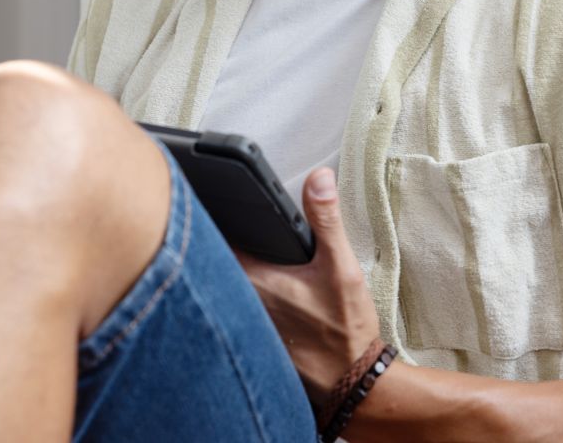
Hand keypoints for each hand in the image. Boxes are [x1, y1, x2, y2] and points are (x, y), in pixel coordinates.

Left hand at [234, 167, 381, 409]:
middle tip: (219, 219)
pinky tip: (251, 294)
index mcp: (256, 282)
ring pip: (220, 291)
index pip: (215, 244)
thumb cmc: (346, 331)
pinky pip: (230, 314)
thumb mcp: (341, 267)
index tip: (211, 201)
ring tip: (237, 253)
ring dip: (223, 273)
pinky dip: (233, 301)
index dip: (210, 220)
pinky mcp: (251, 343)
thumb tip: (318, 178)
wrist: (352, 385)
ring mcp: (242, 328)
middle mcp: (241, 306)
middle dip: (214, 243)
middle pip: (211, 265)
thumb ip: (326, 220)